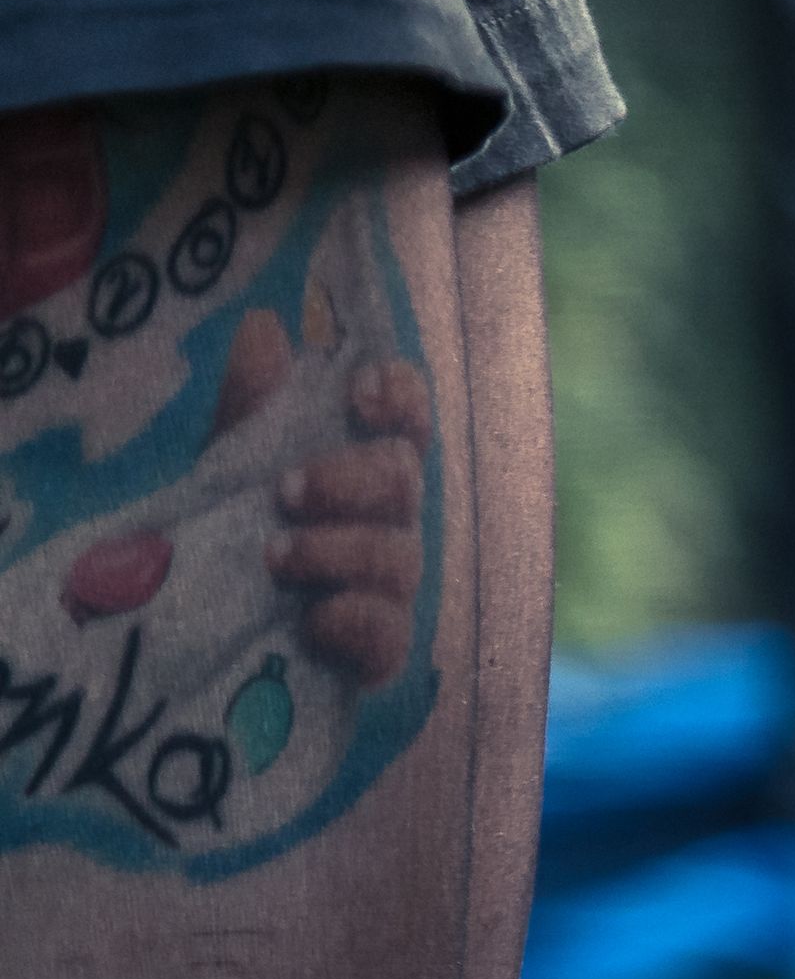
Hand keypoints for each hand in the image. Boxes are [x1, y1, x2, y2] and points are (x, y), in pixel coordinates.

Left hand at [233, 315, 431, 692]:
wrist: (203, 643)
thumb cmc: (232, 539)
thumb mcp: (228, 465)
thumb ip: (251, 407)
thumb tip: (265, 326)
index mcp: (358, 466)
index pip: (408, 419)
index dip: (401, 400)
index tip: (361, 392)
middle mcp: (388, 522)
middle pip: (406, 482)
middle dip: (350, 479)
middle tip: (287, 489)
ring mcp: (390, 589)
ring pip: (398, 557)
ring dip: (337, 550)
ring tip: (276, 557)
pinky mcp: (379, 652)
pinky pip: (391, 633)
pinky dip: (353, 620)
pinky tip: (312, 620)